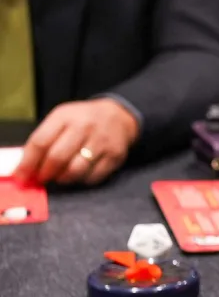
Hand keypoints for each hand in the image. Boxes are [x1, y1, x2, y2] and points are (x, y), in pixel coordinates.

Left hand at [14, 99, 138, 186]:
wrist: (119, 116)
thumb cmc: (83, 120)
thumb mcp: (61, 119)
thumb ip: (45, 139)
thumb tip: (27, 167)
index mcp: (65, 117)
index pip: (41, 142)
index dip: (28, 162)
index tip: (22, 175)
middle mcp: (85, 127)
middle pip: (57, 158)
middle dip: (45, 173)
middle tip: (43, 177)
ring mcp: (102, 142)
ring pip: (75, 171)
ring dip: (63, 178)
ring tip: (61, 176)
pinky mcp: (115, 156)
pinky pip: (92, 177)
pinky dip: (82, 180)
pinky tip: (79, 174)